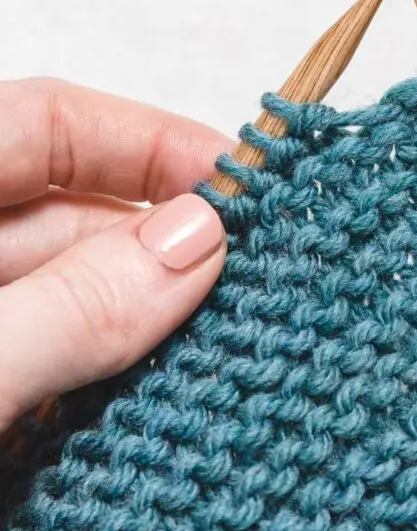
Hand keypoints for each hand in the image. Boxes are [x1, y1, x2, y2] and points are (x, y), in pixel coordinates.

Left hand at [0, 78, 231, 433]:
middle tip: (255, 281)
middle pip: (66, 215)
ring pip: (65, 298)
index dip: (148, 139)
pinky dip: (102, 387)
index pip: (45, 122)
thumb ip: (73, 305)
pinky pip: (50, 370)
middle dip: (161, 243)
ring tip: (229, 351)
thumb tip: (199, 240)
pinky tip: (159, 408)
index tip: (244, 182)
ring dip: (142, 324)